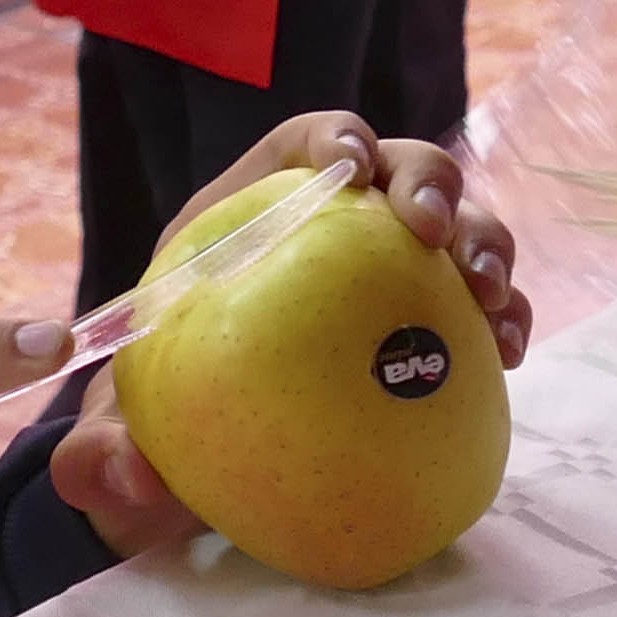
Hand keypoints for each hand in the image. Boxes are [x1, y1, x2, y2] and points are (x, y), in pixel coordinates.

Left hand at [52, 114, 535, 553]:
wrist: (206, 471)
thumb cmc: (160, 425)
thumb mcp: (119, 439)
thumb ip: (104, 456)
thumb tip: (129, 480)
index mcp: (252, 218)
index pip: (301, 146)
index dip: (335, 137)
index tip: (351, 165)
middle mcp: (334, 233)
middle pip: (400, 170)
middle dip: (432, 184)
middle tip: (435, 237)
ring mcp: (392, 278)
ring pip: (457, 229)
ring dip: (485, 246)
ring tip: (491, 302)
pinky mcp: (432, 329)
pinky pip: (482, 312)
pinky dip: (504, 320)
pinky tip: (512, 355)